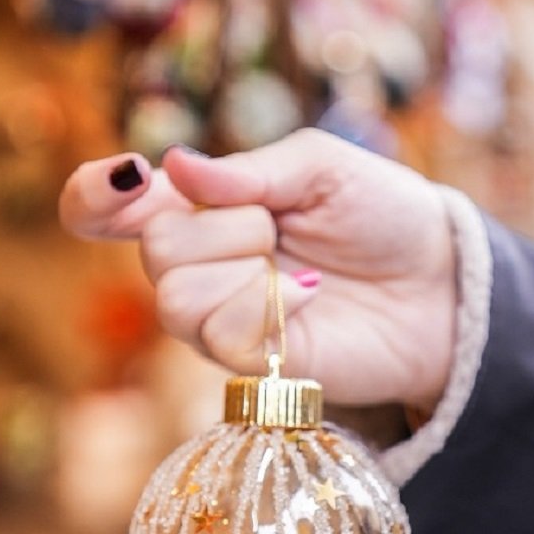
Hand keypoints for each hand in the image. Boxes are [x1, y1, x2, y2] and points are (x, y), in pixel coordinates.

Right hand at [57, 132, 457, 411]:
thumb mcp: (321, 167)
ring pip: (176, 297)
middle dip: (220, 228)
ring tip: (296, 267)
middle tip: (277, 228)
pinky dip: (269, 308)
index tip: (122, 180)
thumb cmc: (383, 216)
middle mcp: (200, 266)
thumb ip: (247, 172)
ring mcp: (221, 320)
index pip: (109, 208)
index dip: (93, 196)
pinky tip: (309, 299)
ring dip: (243, 271)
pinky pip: (221, 335)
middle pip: (154, 250)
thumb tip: (172, 168)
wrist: (440, 283)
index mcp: (202, 207)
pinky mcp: (251, 366)